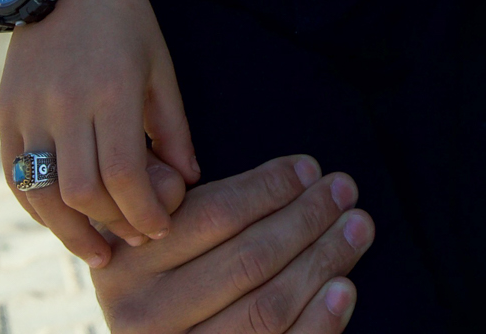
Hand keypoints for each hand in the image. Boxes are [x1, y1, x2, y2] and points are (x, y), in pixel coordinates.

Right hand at [0, 0, 196, 263]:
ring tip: (98, 250)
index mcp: (110, 89)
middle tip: (136, 239)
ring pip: (42, 192)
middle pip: (82, 191)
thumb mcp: (160, 65)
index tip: (161, 228)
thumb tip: (188, 180)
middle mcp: (64, 104)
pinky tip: (61, 221)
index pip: (123, 174)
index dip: (143, 211)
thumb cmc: (124, 18)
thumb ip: (173, 126)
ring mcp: (28, 109)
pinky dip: (37, 207)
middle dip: (113, 224)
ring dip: (70, 231)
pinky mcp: (5, 112)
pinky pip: (16, 175)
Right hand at [90, 155, 372, 333]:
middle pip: (249, 260)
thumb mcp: (154, 239)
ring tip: (357, 226)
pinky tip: (345, 287)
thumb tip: (290, 173)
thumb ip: (190, 205)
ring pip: (269, 307)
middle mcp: (146, 317)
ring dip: (323, 260)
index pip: (215, 216)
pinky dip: (320, 320)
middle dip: (307, 218)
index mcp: (128, 267)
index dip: (270, 187)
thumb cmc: (166, 278)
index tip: (309, 167)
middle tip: (344, 189)